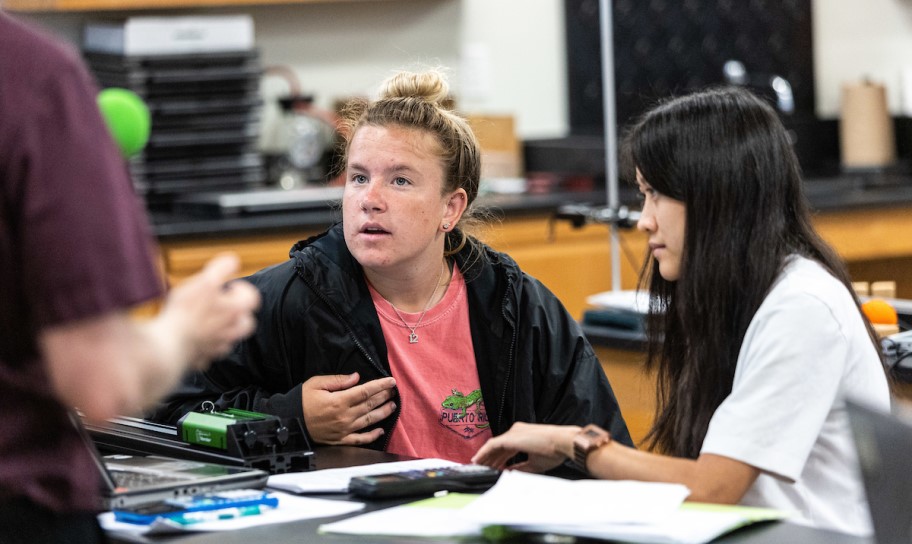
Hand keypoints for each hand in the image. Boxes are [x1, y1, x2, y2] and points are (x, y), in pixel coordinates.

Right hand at [159, 253, 260, 368]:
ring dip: (222, 329)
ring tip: (207, 320)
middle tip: (222, 305)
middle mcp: (231, 331)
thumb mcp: (205, 282)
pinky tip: (192, 338)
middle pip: (246, 323)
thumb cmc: (187, 311)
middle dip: (237, 313)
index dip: (243, 289)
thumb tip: (233, 260)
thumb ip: (221, 268)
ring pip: (229, 339)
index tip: (230, 286)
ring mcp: (217, 348)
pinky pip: (209, 353)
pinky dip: (204, 346)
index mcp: (236, 311)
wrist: (169, 345)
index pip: (253, 298)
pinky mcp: (202, 360)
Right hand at [301, 372, 396, 444]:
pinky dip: (372, 436)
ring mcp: (344, 430)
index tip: (391, 381)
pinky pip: (360, 439)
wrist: (288, 422)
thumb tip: (356, 377)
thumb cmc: (301, 401)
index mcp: (339, 401)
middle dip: (384, 396)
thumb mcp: (316, 384)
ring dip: (383, 413)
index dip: (381, 385)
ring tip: (392, 406)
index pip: (366, 391)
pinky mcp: (340, 440)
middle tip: (394, 391)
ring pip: (369, 421)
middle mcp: (345, 416)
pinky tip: (381, 430)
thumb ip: (338, 380)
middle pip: (370, 405)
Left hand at [471, 422, 579, 472]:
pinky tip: (478, 460)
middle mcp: (516, 432)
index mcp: (523, 436)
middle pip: (498, 447)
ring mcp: (513, 433)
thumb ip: (520, 467)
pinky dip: (484, 453)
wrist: (563, 442)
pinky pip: (492, 445)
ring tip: (477, 466)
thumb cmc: (554, 451)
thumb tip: (509, 472)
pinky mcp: (510, 438)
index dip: (498, 458)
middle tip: (481, 468)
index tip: (492, 467)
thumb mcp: (534, 463)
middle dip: (489, 458)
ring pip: (493, 446)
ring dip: (484, 456)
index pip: (506, 448)